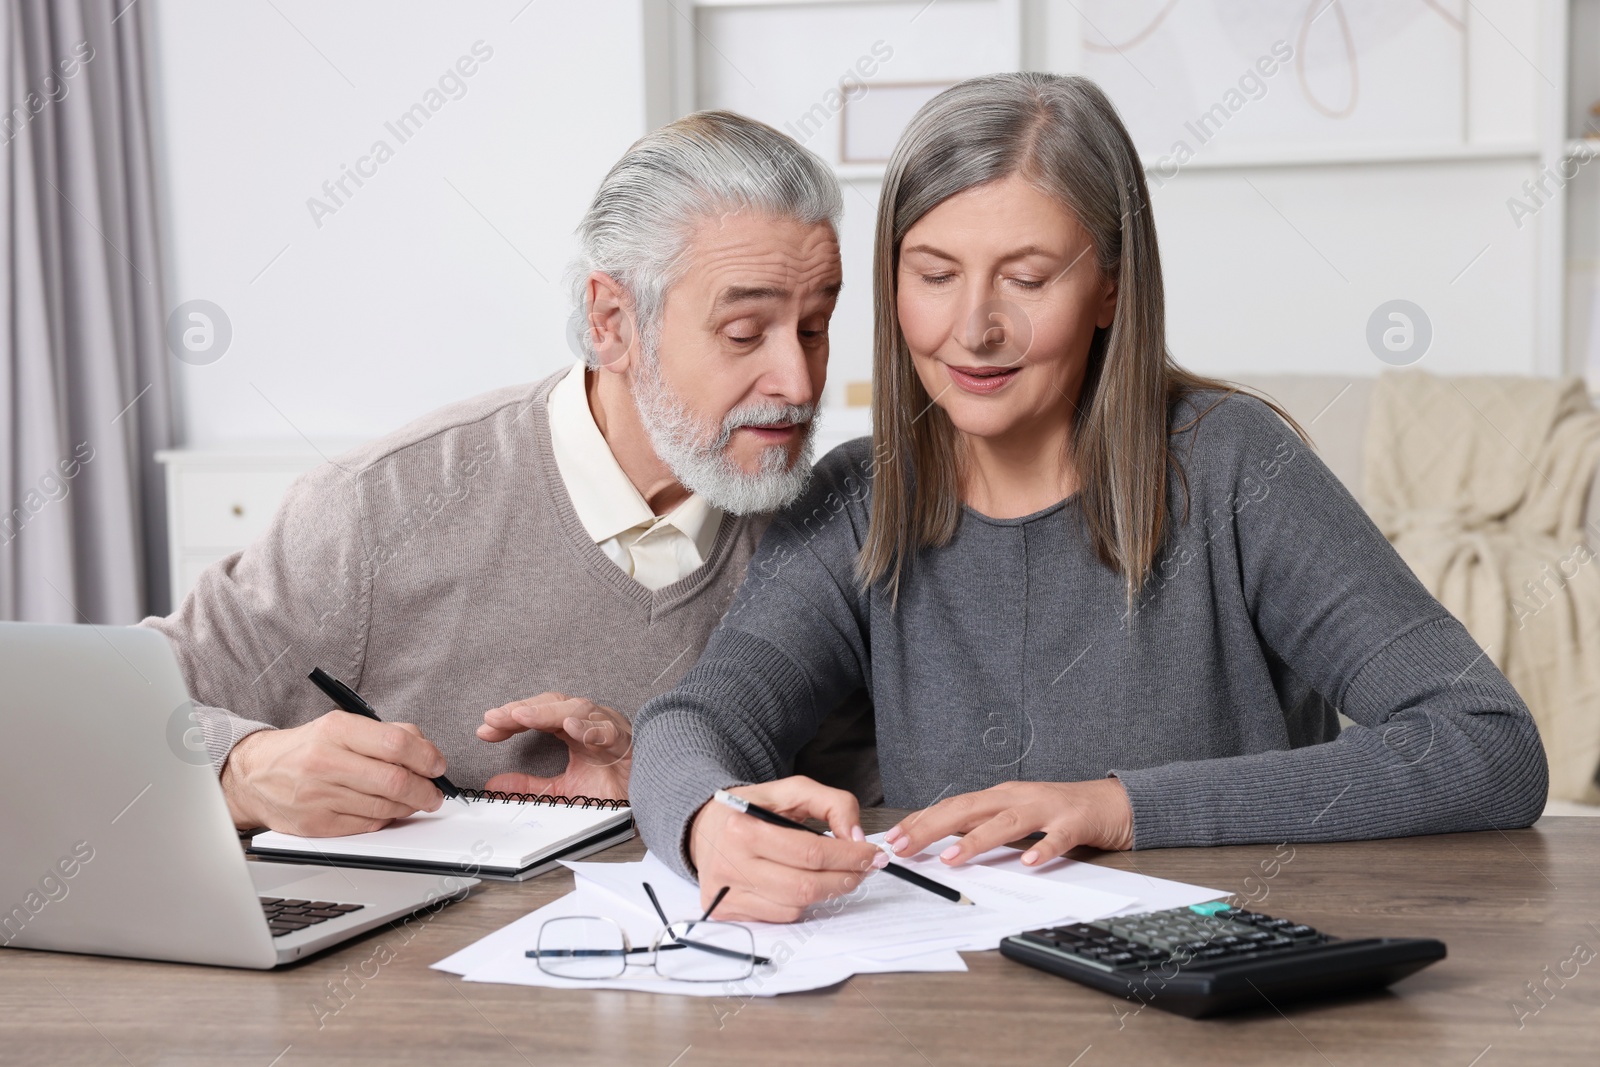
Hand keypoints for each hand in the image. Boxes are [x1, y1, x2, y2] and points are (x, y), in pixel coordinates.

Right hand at [220, 711, 446, 835]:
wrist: (254, 774)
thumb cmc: (306, 748)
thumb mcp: (342, 726)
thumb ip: (388, 733)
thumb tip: (427, 751)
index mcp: (336, 730)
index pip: (396, 744)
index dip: (426, 757)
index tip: (438, 765)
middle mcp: (325, 762)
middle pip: (394, 780)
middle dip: (425, 790)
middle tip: (434, 792)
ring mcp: (318, 796)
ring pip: (384, 807)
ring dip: (409, 806)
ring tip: (414, 800)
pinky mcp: (316, 824)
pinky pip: (367, 825)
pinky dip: (385, 819)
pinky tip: (387, 810)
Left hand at [477, 692, 630, 800]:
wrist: (651, 798)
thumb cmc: (615, 789)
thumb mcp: (562, 790)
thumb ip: (530, 786)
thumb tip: (496, 784)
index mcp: (574, 729)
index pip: (537, 715)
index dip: (510, 720)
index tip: (484, 729)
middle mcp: (590, 722)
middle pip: (553, 704)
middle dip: (522, 710)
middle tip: (494, 718)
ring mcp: (609, 729)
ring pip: (578, 709)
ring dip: (548, 712)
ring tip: (522, 716)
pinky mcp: (627, 744)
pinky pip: (609, 732)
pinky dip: (590, 729)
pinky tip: (571, 728)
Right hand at [687, 775, 886, 921]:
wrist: (704, 827)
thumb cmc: (751, 810)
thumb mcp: (791, 791)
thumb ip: (832, 804)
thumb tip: (855, 837)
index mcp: (742, 828)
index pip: (810, 852)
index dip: (849, 856)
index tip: (871, 854)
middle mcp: (729, 863)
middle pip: (805, 886)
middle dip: (844, 879)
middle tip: (863, 869)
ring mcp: (725, 892)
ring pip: (794, 907)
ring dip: (825, 893)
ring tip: (835, 874)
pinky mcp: (725, 911)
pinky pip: (779, 917)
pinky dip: (799, 904)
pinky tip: (801, 884)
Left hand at [884, 779, 1134, 867]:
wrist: (1113, 802)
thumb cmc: (1061, 812)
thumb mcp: (1017, 815)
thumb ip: (986, 826)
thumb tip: (944, 845)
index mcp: (1001, 796)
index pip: (953, 806)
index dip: (922, 820)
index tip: (893, 838)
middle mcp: (1018, 797)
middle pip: (968, 809)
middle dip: (932, 827)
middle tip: (903, 846)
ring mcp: (1047, 809)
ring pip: (1006, 822)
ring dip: (977, 840)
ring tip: (952, 858)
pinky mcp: (1075, 824)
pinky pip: (1057, 838)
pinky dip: (1042, 850)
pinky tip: (1029, 863)